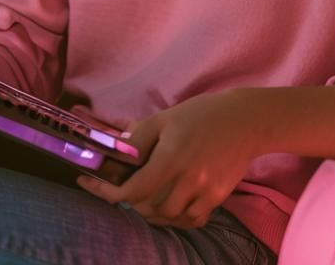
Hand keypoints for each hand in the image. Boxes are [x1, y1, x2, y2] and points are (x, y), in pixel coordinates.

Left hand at [73, 88, 259, 228]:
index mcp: (171, 157)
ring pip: (169, 217)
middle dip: (134, 201)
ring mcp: (204, 192)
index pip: (134, 190)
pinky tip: (175, 202)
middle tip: (128, 188)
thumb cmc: (203, 115)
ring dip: (155, 210)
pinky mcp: (217, 199)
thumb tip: (115, 151)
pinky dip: (178, 216)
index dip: (108, 192)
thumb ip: (139, 136)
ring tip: (151, 195)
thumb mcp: (167, 117)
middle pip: (149, 208)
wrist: (246, 121)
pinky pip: (191, 219)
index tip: (89, 184)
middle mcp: (187, 179)